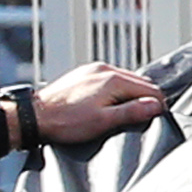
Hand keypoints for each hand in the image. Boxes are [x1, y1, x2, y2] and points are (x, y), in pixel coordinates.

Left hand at [32, 63, 167, 147]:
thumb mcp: (103, 122)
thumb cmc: (65, 122)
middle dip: (145, 99)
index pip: (150, 89)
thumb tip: (156, 106)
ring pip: (125, 80)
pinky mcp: (84, 74)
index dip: (156, 105)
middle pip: (139, 82)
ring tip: (124, 113)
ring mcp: (93, 70)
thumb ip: (132, 111)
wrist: (34, 116)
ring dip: (130, 95)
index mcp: (113, 79)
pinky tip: (108, 104)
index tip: (156, 118)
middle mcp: (105, 69)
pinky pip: (110, 79)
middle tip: (142, 118)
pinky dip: (116, 90)